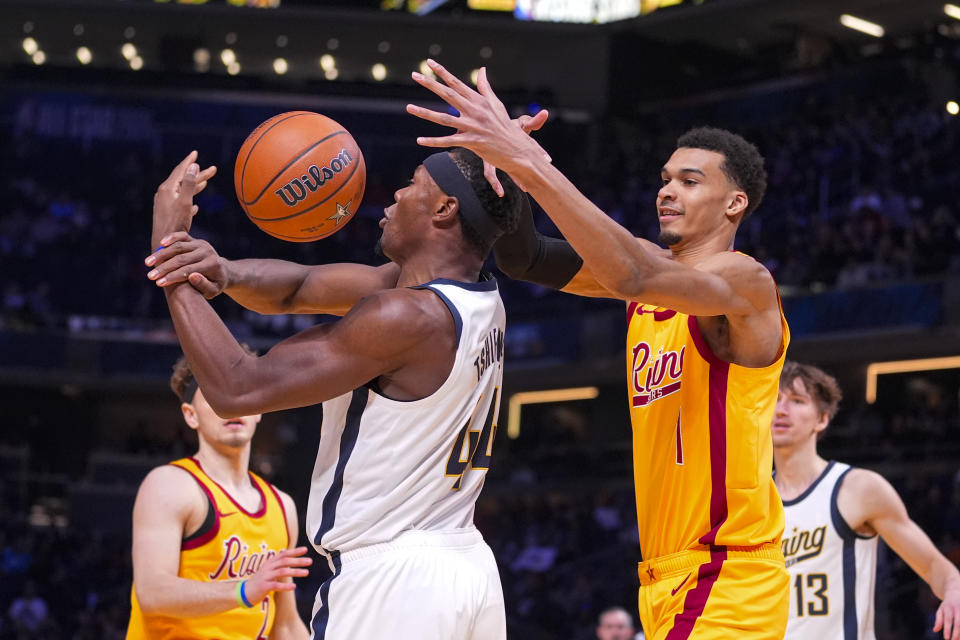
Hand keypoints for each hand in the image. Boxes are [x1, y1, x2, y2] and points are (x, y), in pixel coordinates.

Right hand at [145, 231, 228, 297]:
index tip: (158, 283)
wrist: (222, 271)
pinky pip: (182, 236)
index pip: (188, 270)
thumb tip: (192, 276)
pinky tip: (160, 243)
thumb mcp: (213, 290)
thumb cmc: (215, 284)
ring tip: (148, 263)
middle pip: (181, 258)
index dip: (172, 277)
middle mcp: (207, 252)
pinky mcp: (195, 240)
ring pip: (178, 247)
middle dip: (164, 268)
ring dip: (161, 254)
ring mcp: (201, 244)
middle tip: (149, 276)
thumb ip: (204, 285)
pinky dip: (171, 237)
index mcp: (212, 265)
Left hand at [152, 151, 216, 248]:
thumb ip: (190, 184)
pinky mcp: (168, 216)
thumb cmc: (174, 224)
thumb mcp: (185, 202)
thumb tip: (194, 165)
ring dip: (195, 187)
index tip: (196, 152)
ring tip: (206, 182)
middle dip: (198, 174)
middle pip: (184, 181)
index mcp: (167, 189)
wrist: (162, 245)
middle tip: (213, 169)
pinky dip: (190, 201)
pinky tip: (196, 207)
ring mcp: (165, 205)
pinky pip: (181, 204)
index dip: (189, 161)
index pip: (180, 170)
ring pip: (183, 192)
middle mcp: (164, 195)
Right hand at [242, 547, 312, 604]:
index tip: (305, 549)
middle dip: (298, 561)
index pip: (283, 554)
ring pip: (282, 572)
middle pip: (285, 561)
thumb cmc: (260, 581)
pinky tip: (294, 586)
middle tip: (310, 561)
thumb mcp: (269, 570)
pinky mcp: (264, 586)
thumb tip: (292, 559)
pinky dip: (285, 586)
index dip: (294, 551)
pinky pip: (276, 585)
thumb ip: (279, 565)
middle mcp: (268, 567)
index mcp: (270, 562)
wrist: (244, 592)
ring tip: (306, 572)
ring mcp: (265, 577)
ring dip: (295, 571)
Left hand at [407, 61, 549, 185]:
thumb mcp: (496, 104)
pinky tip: (419, 140)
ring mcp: (473, 126)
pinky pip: (448, 141)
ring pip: (444, 118)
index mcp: (479, 100)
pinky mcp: (472, 142)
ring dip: (424, 113)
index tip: (429, 63)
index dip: (442, 72)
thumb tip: (482, 70)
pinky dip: (433, 141)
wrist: (518, 148)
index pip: (457, 83)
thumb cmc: (506, 127)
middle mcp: (475, 110)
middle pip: (448, 94)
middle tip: (415, 75)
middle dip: (430, 84)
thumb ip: (485, 87)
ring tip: (408, 107)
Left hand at [934, 588, 959, 639]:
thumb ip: (938, 620)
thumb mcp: (941, 610)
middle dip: (957, 633)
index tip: (947, 639)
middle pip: (958, 623)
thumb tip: (935, 630)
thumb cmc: (947, 606)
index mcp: (948, 609)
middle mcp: (958, 609)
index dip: (948, 630)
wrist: (956, 593)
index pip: (948, 621)